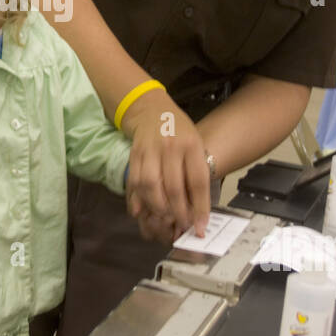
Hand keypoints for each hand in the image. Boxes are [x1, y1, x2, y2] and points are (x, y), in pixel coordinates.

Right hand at [124, 93, 210, 236]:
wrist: (151, 109)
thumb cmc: (178, 131)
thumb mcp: (196, 144)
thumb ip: (196, 173)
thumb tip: (197, 209)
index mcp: (191, 144)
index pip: (197, 181)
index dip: (199, 207)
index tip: (200, 226)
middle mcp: (170, 147)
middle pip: (174, 187)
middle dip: (179, 213)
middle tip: (183, 226)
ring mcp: (150, 151)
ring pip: (151, 187)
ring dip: (158, 208)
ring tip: (166, 219)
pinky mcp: (134, 155)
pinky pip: (135, 182)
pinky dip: (140, 200)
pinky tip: (145, 210)